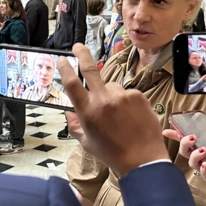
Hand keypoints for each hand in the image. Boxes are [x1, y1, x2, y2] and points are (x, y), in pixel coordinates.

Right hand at [58, 44, 168, 175]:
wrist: (143, 159)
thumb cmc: (112, 153)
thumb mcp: (87, 142)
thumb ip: (75, 125)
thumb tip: (68, 111)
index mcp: (87, 112)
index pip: (72, 84)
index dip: (65, 68)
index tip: (62, 59)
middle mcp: (103, 100)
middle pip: (90, 69)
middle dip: (82, 54)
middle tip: (78, 46)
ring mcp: (122, 96)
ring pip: (112, 87)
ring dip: (112, 96)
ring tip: (120, 117)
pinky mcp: (137, 95)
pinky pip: (128, 93)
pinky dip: (127, 101)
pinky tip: (131, 117)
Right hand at [163, 114, 205, 186]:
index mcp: (205, 146)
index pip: (186, 140)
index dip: (175, 135)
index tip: (167, 130)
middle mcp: (204, 157)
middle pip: (185, 152)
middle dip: (184, 143)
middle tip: (191, 137)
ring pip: (192, 163)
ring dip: (194, 155)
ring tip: (203, 149)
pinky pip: (204, 176)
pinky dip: (204, 170)